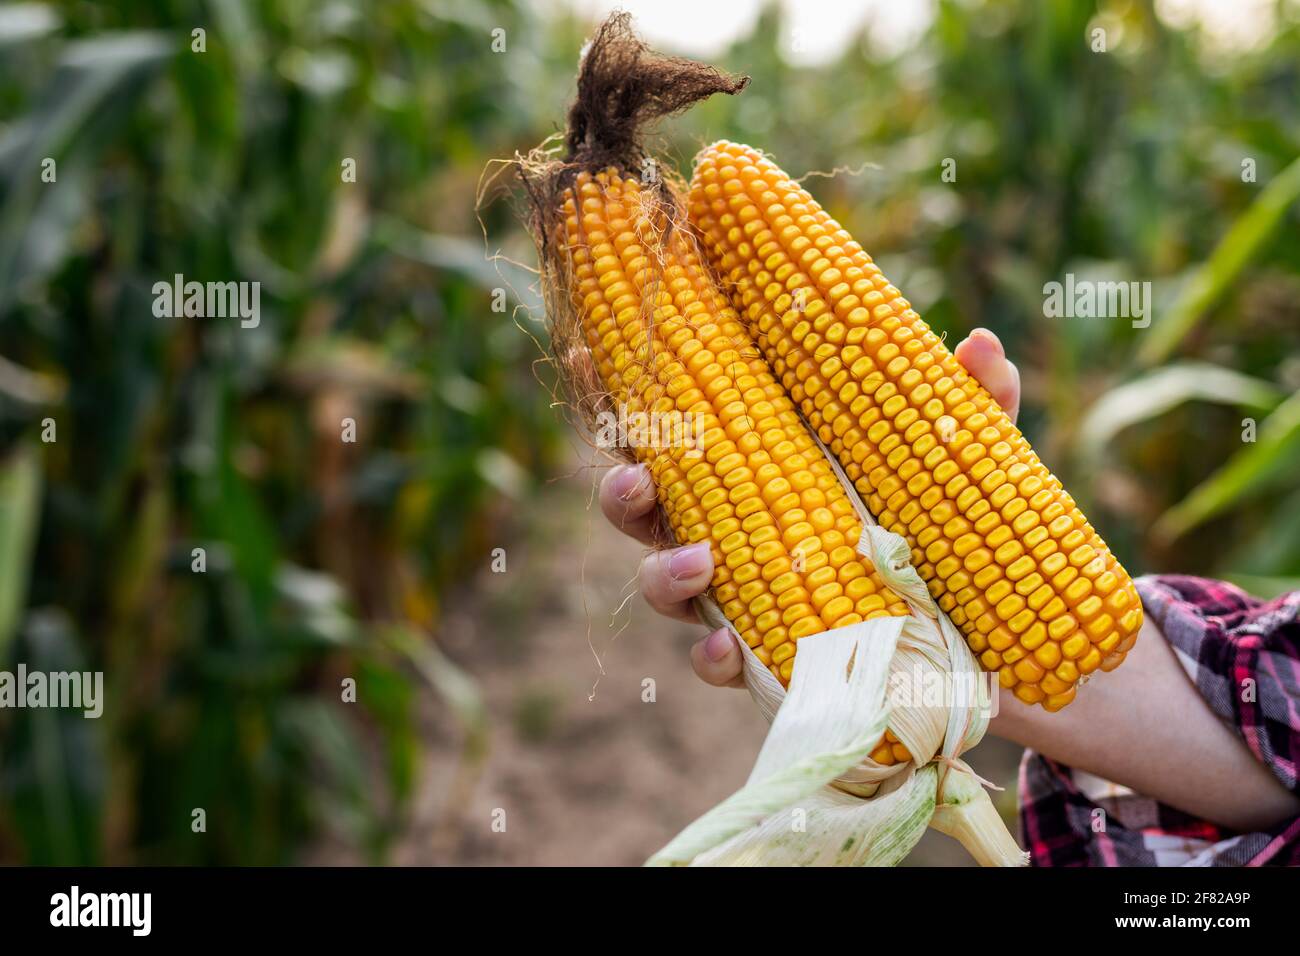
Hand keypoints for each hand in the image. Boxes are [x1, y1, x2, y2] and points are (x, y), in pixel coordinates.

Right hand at [597, 328, 1021, 688]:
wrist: (1001, 638)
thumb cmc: (960, 524)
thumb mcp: (971, 457)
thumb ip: (971, 401)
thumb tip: (978, 342)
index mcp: (756, 460)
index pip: (674, 422)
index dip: (621, 394)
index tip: (589, 358)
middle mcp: (732, 526)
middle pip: (643, 505)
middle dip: (620, 489)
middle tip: (637, 476)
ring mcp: (744, 596)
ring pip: (661, 584)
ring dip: (661, 573)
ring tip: (699, 564)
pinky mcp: (769, 659)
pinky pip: (714, 663)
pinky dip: (709, 657)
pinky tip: (726, 650)